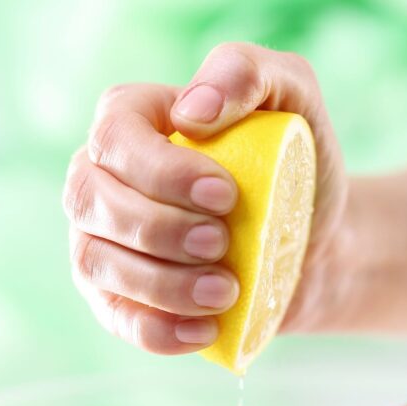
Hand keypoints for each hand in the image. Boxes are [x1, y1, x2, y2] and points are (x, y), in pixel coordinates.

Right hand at [63, 42, 346, 354]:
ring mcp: (101, 241)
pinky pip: (116, 318)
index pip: (115, 138)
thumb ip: (247, 73)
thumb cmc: (296, 163)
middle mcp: (101, 178)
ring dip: (159, 283)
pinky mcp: (118, 298)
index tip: (225, 194)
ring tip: (226, 291)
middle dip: (158, 228)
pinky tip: (205, 330)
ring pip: (95, 262)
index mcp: (131, 121)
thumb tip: (192, 111)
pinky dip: (157, 330)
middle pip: (92, 200)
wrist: (314, 241)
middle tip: (224, 242)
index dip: (160, 171)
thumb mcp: (292, 95)